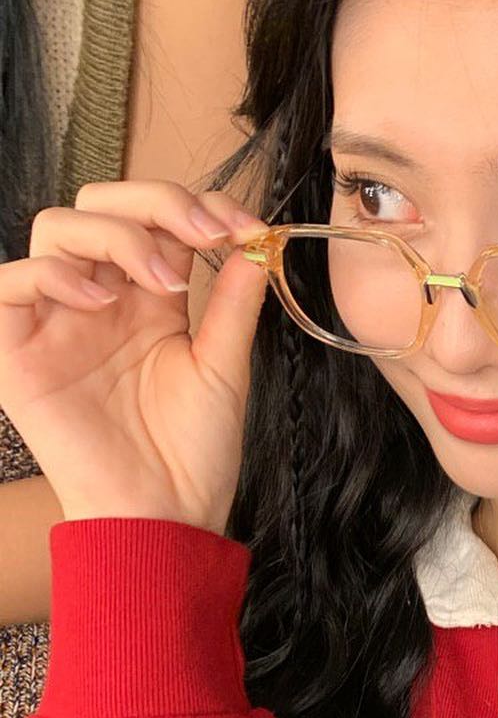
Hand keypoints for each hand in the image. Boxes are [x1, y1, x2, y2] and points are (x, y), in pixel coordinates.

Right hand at [0, 180, 271, 533]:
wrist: (165, 515)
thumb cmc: (193, 452)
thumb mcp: (224, 369)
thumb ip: (233, 306)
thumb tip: (253, 246)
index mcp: (151, 302)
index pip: (158, 221)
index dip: (198, 206)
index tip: (246, 227)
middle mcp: (103, 301)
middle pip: (102, 206)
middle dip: (157, 201)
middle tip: (206, 233)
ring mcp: (59, 322)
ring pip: (56, 228)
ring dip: (116, 235)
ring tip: (164, 280)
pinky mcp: (18, 352)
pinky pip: (10, 283)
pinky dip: (52, 274)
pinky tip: (100, 300)